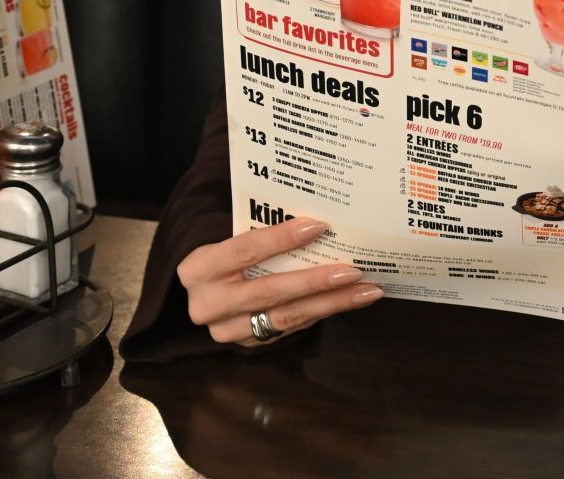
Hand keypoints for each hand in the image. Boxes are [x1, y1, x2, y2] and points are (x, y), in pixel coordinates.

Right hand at [177, 218, 382, 346]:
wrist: (205, 291)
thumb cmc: (227, 254)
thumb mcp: (228, 239)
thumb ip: (260, 231)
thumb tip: (316, 220)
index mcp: (199, 269)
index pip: (244, 250)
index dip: (280, 239)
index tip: (318, 226)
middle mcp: (209, 304)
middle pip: (270, 291)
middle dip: (315, 281)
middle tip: (353, 270)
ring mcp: (228, 330)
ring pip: (286, 316)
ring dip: (330, 303)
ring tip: (365, 290)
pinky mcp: (249, 343)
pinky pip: (292, 326)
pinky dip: (322, 311)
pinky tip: (348, 299)